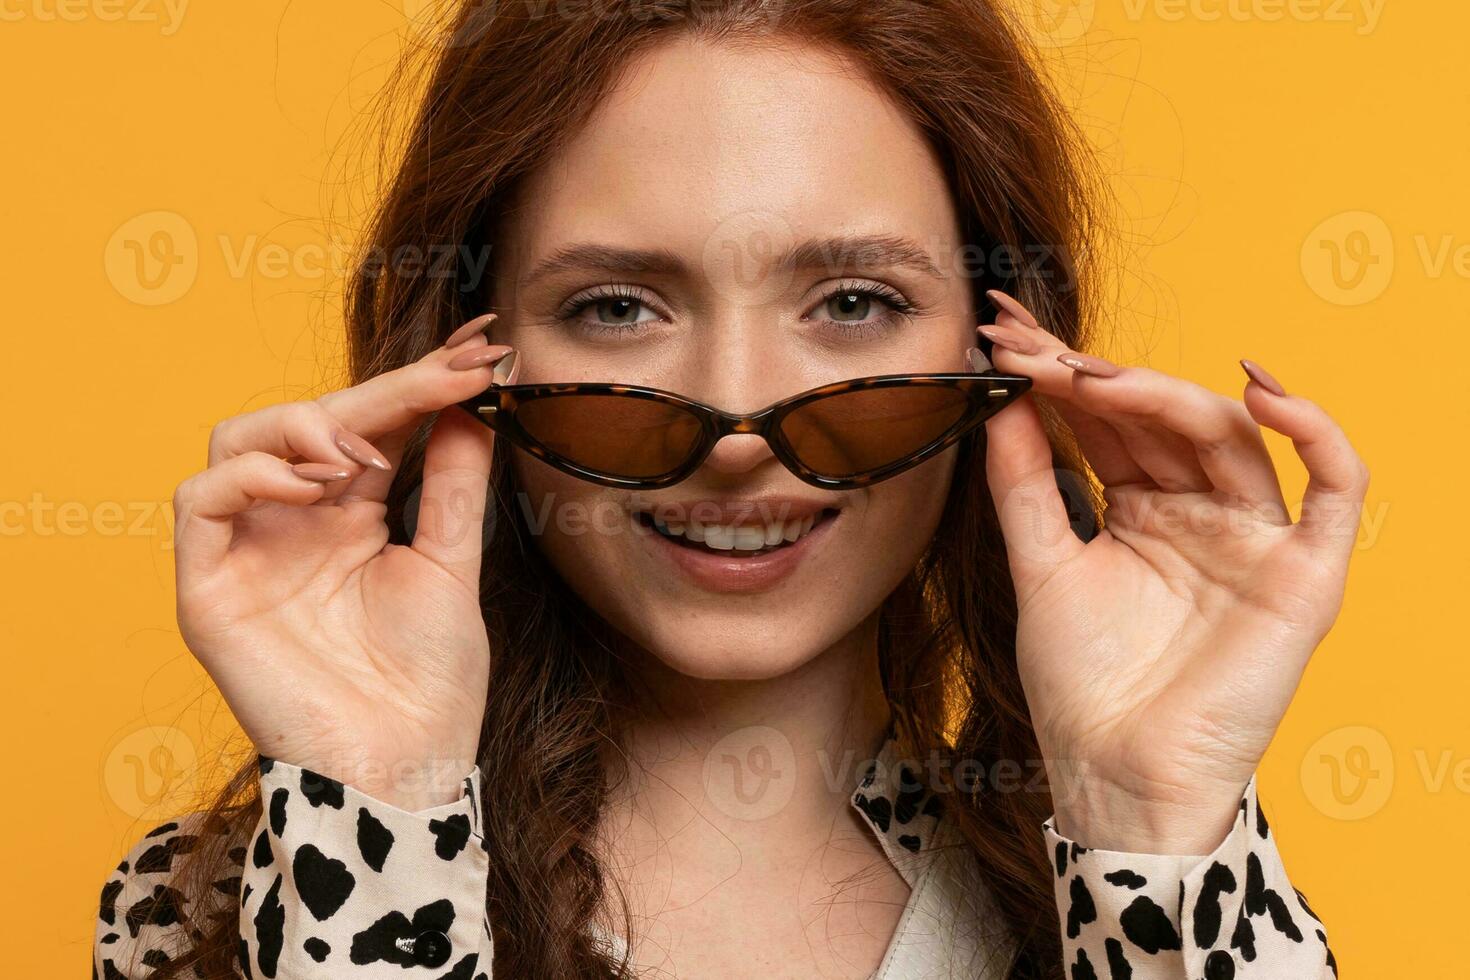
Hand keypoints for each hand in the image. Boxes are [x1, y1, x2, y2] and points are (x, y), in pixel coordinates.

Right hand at [172, 315, 516, 809]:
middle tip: (451, 373)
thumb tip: (472, 404)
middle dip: (382, 389)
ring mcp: (249, 554)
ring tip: (364, 453)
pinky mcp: (210, 590)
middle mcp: (294, 526)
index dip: (417, 385)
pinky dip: (252, 475)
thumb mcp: (452, 566)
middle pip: (309, 421)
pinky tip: (316, 481)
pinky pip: (200, 502)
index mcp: (350, 519)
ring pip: (236, 441)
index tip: (479, 351)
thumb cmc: (428, 683)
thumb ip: (453, 485)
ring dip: (303, 424)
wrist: (405, 766)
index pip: (371, 428)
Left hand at [979, 292, 1367, 852]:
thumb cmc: (1083, 687)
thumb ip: (1024, 486)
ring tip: (1094, 376)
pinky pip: (1337, 490)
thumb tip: (1004, 398)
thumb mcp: (1041, 569)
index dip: (1061, 377)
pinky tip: (1263, 391)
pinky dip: (1316, 434)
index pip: (1110, 423)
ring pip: (1230, 437)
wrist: (1115, 778)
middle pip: (1163, 419)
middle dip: (1096, 375)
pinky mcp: (1304, 575)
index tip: (1003, 335)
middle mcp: (1202, 515)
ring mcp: (1255, 540)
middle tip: (1030, 346)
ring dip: (1164, 395)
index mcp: (1143, 511)